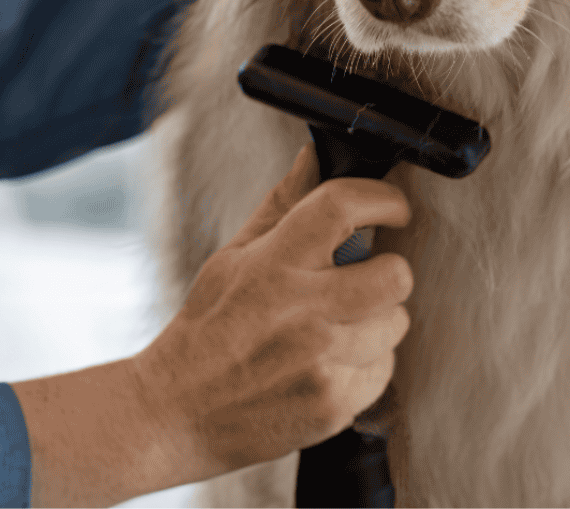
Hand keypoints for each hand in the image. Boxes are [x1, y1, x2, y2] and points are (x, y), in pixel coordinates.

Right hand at [133, 142, 413, 474]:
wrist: (174, 415)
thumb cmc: (207, 327)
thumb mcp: (234, 254)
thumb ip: (284, 203)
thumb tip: (315, 155)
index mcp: (276, 262)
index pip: (345, 206)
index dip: (383, 199)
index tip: (393, 208)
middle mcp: (302, 310)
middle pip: (394, 275)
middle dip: (390, 271)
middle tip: (368, 276)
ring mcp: (320, 361)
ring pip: (395, 323)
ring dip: (377, 322)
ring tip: (339, 327)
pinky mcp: (332, 405)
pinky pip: (384, 370)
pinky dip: (366, 366)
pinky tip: (330, 364)